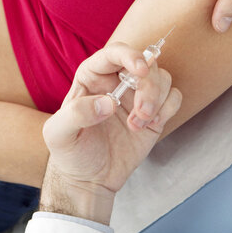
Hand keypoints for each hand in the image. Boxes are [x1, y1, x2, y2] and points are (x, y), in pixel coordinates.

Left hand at [40, 42, 181, 223]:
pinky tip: (150, 125)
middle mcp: (116, 81)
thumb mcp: (58, 134)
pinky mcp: (153, 114)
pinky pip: (173, 97)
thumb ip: (76, 114)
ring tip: (138, 124)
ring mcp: (136, 97)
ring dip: (157, 100)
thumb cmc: (70, 152)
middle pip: (145, 63)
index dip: (130, 56)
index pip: (114, 53)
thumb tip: (108, 102)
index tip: (140, 70)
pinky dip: (167, 109)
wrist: (88, 180)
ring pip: (162, 78)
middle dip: (149, 85)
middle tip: (141, 113)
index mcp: (91, 77)